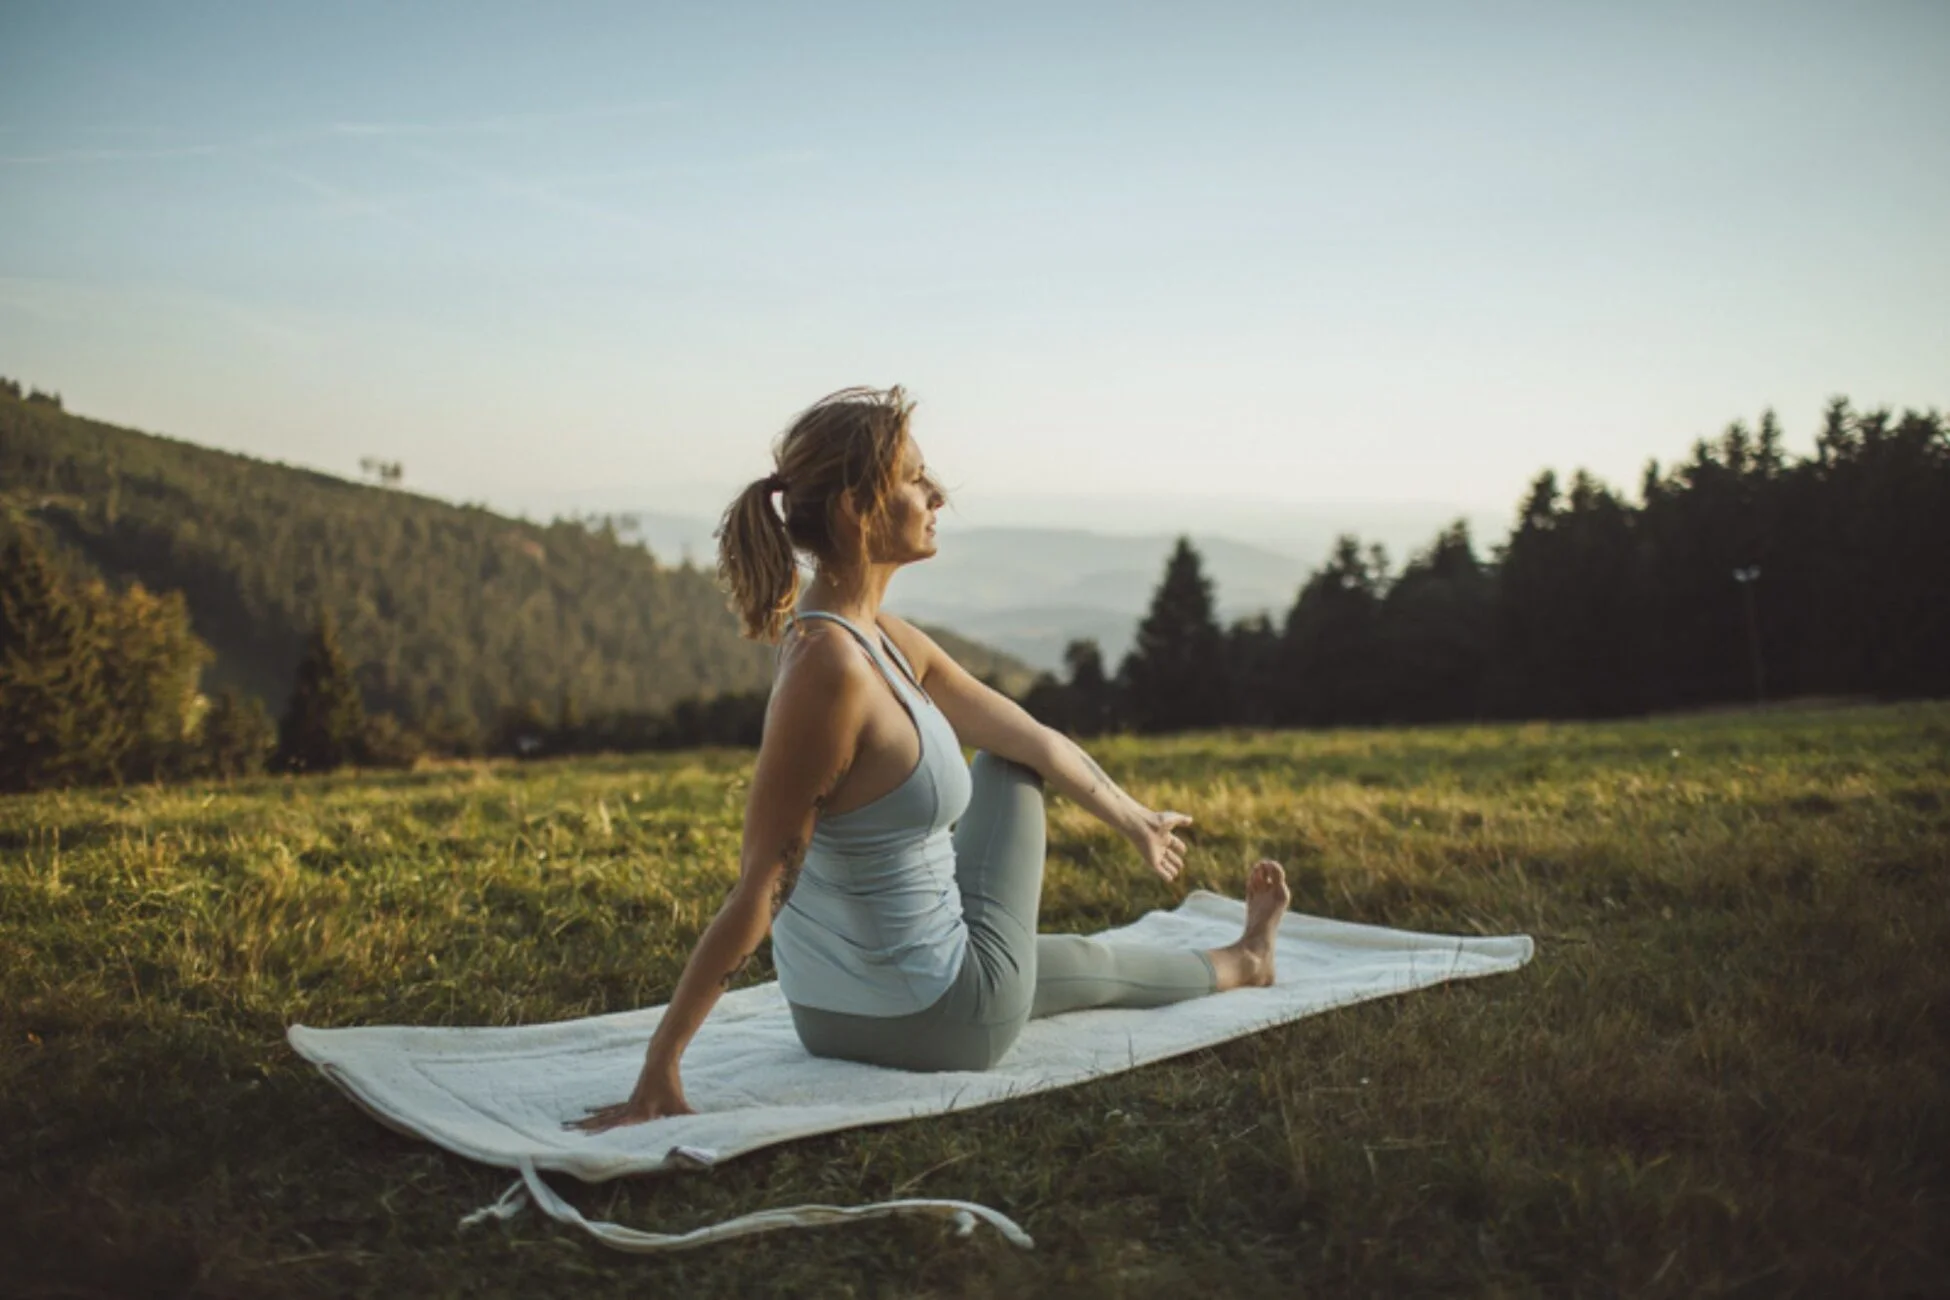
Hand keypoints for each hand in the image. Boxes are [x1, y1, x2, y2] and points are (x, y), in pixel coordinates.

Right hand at [566, 1062, 695, 1133]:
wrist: (660, 1061)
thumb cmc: (670, 1085)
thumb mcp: (679, 1105)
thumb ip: (690, 1117)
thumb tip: (704, 1128)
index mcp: (636, 1113)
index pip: (615, 1127)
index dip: (600, 1134)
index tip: (585, 1139)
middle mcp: (627, 1109)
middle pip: (603, 1121)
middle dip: (585, 1128)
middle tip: (566, 1132)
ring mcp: (626, 1103)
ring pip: (603, 1115)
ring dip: (586, 1122)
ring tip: (568, 1125)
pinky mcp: (628, 1099)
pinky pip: (609, 1109)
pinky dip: (598, 1112)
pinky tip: (588, 1113)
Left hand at [1128, 807, 1191, 882]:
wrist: (1142, 826)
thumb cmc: (1156, 821)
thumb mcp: (1172, 818)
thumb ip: (1181, 820)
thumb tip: (1191, 820)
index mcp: (1164, 835)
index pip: (1173, 842)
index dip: (1179, 846)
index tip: (1184, 850)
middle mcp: (1159, 845)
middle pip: (1168, 854)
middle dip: (1174, 860)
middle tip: (1181, 866)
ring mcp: (1155, 853)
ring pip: (1164, 863)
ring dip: (1170, 869)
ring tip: (1176, 874)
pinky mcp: (1151, 860)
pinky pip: (1159, 870)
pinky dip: (1165, 875)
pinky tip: (1170, 880)